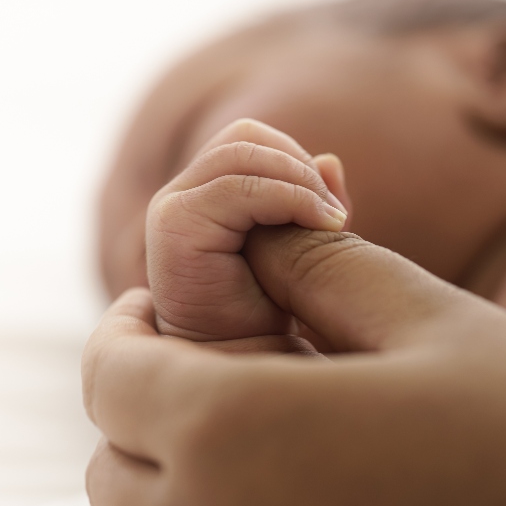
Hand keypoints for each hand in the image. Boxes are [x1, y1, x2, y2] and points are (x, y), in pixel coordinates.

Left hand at [84, 226, 505, 505]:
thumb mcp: (429, 324)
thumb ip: (317, 266)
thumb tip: (253, 235)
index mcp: (231, 433)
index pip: (110, 373)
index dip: (125, 328)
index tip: (158, 308)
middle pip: (110, 459)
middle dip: (138, 399)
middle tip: (204, 362)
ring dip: (159, 469)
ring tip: (241, 424)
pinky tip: (279, 488)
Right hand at [146, 118, 348, 340]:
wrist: (235, 368)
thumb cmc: (265, 317)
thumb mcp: (301, 248)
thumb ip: (312, 204)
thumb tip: (331, 160)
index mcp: (204, 195)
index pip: (251, 140)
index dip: (296, 159)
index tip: (332, 210)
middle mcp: (180, 195)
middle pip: (244, 137)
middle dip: (299, 166)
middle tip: (334, 215)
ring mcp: (171, 208)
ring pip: (241, 153)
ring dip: (299, 181)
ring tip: (332, 222)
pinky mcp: (173, 226)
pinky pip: (236, 187)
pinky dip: (289, 197)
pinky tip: (323, 226)